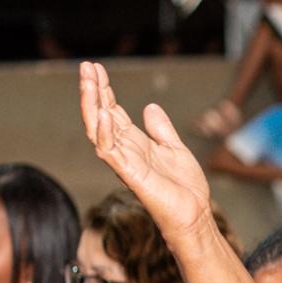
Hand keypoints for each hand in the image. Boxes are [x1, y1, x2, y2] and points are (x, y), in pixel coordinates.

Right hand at [79, 61, 212, 241]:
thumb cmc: (185, 188)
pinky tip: (104, 113)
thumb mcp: (175, 149)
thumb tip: (150, 107)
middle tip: (86, 67)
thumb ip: (161, 129)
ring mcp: (125, 162)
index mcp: (134, 143)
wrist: (195, 215)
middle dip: (92, 91)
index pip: (112, 111)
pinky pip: (110, 152)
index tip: (96, 69)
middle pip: (101, 116)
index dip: (104, 90)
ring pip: (98, 130)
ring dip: (92, 106)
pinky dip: (105, 133)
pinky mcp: (130, 175)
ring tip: (88, 82)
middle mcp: (125, 151)